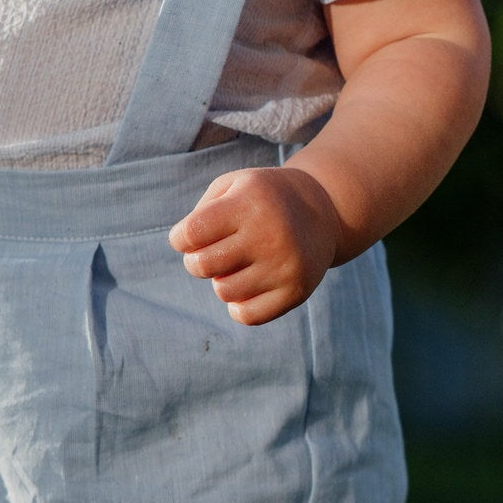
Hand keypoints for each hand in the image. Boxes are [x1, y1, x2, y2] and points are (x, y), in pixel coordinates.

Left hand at [168, 166, 342, 325]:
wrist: (322, 212)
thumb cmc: (261, 200)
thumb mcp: (231, 186)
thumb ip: (200, 213)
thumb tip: (186, 251)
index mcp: (250, 202)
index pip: (191, 234)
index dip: (180, 239)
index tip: (189, 237)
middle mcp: (270, 234)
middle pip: (202, 265)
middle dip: (195, 262)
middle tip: (208, 253)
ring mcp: (285, 266)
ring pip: (223, 292)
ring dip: (220, 280)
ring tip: (235, 265)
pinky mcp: (296, 291)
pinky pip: (247, 315)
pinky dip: (238, 305)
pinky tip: (247, 285)